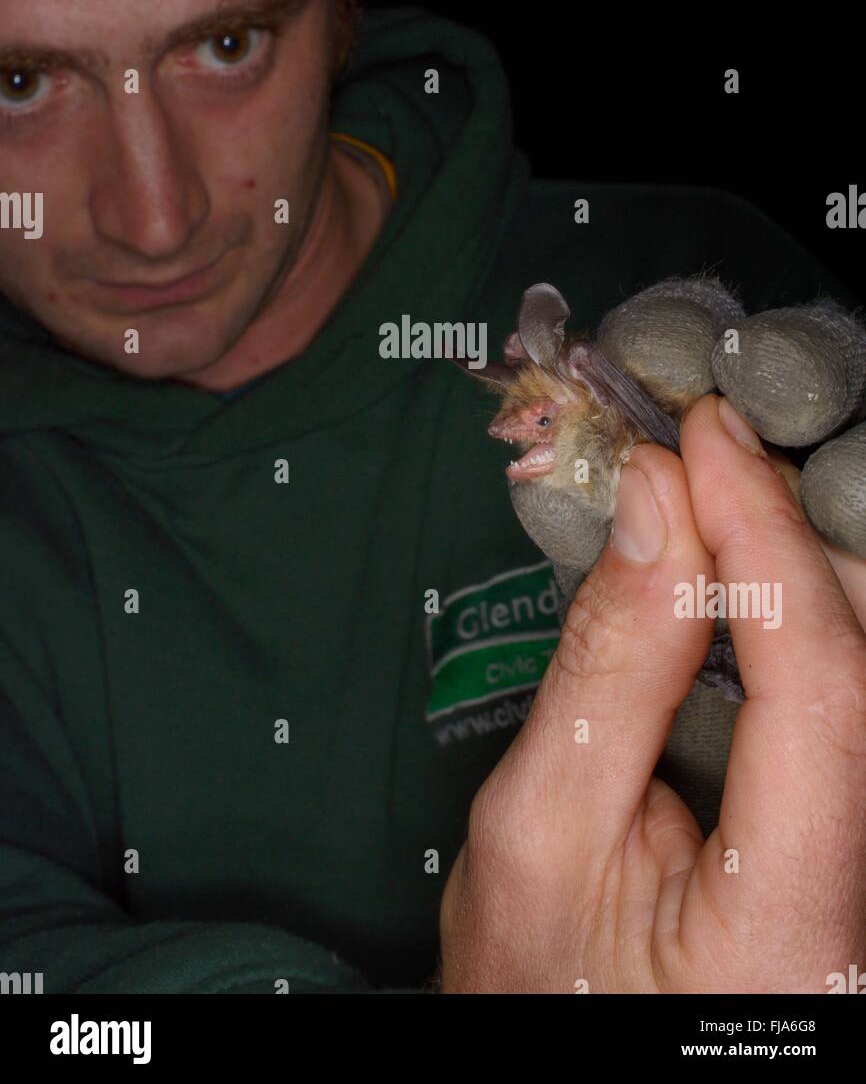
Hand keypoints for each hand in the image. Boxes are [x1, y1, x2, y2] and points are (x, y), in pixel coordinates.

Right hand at [438, 393, 865, 992]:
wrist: (563, 1044)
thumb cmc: (539, 983)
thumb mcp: (536, 830)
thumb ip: (607, 670)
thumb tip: (650, 508)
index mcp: (795, 924)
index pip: (824, 688)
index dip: (765, 539)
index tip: (705, 442)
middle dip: (786, 541)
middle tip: (696, 462)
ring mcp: (865, 865)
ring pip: (864, 671)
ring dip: (791, 571)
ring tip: (702, 505)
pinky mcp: (848, 837)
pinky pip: (841, 703)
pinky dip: (788, 621)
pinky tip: (728, 579)